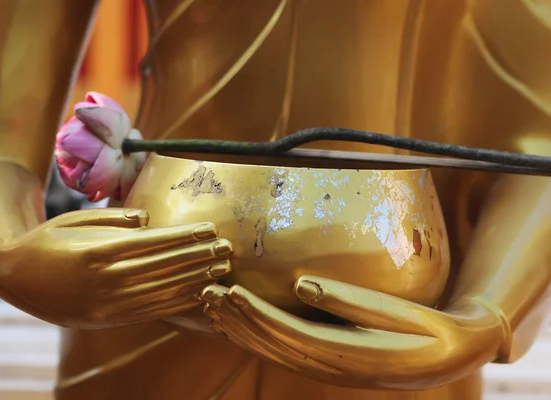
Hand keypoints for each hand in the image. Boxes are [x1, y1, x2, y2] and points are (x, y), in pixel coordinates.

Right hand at [0, 208, 231, 328]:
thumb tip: (148, 220)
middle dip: (198, 256)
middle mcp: (104, 281)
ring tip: (220, 268)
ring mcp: (108, 304)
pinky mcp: (110, 319)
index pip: (152, 244)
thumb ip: (112, 218)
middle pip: (163, 267)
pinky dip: (178, 300)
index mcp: (96, 252)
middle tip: (227, 247)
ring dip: (195, 279)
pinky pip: (151, 309)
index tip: (209, 228)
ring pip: (161, 290)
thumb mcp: (74, 220)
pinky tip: (198, 291)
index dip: (184, 236)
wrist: (17, 279)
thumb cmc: (48, 241)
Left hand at [201, 277, 505, 389]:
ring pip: (273, 350)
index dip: (256, 315)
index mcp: (348, 355)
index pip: (289, 334)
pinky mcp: (328, 360)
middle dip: (237, 319)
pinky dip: (257, 335)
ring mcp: (327, 367)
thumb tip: (300, 285)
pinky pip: (285, 350)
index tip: (228, 292)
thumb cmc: (427, 330)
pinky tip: (240, 319)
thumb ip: (348, 301)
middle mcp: (331, 366)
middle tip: (206, 291)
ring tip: (212, 302)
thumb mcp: (398, 314)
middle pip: (272, 343)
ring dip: (241, 328)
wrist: (449, 356)